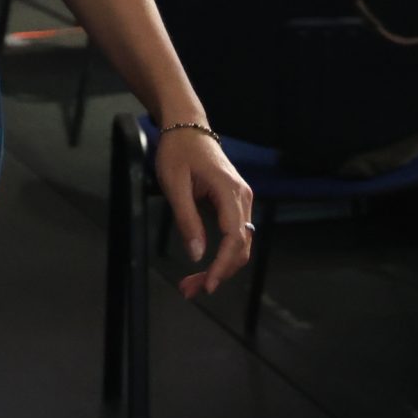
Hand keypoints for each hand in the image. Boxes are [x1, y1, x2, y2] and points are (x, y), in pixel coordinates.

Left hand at [154, 128, 254, 299]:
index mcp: (230, 191)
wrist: (187, 127)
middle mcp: (243, 197)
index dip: (223, 265)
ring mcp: (241, 200)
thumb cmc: (178, 151)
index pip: (234, 238)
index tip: (208, 285)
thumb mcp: (174, 184)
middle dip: (219, 273)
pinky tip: (203, 267)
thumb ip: (187, 220)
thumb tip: (196, 254)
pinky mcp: (234, 203)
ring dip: (220, 267)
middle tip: (191, 290)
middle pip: (240, 247)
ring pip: (238, 245)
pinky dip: (220, 254)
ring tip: (193, 284)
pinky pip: (233, 235)